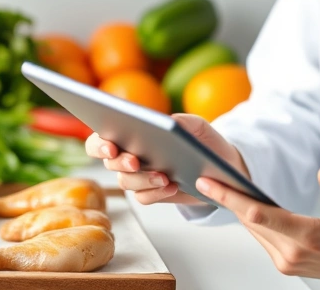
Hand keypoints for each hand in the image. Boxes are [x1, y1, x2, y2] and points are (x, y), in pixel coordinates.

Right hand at [84, 113, 249, 204]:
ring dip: (143, 179)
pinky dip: (156, 193)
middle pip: (110, 163)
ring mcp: (138, 178)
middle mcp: (129, 158)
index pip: (100, 140)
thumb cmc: (202, 142)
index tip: (111, 147)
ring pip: (126, 182)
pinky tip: (172, 186)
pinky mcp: (152, 194)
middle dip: (121, 162)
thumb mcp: (197, 127)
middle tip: (135, 161)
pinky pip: (143, 198)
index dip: (99, 144)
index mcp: (131, 135)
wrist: (220, 168)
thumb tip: (166, 122)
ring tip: (164, 177)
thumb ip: (182, 121)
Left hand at [195, 166, 319, 289]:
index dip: (233, 197)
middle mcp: (294, 253)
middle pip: (250, 221)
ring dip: (237, 210)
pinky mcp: (286, 264)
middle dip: (228, 199)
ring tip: (220, 186)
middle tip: (206, 178)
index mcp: (311, 236)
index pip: (262, 214)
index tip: (212, 184)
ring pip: (254, 230)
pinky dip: (251, 220)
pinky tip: (243, 204)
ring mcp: (288, 262)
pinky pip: (263, 238)